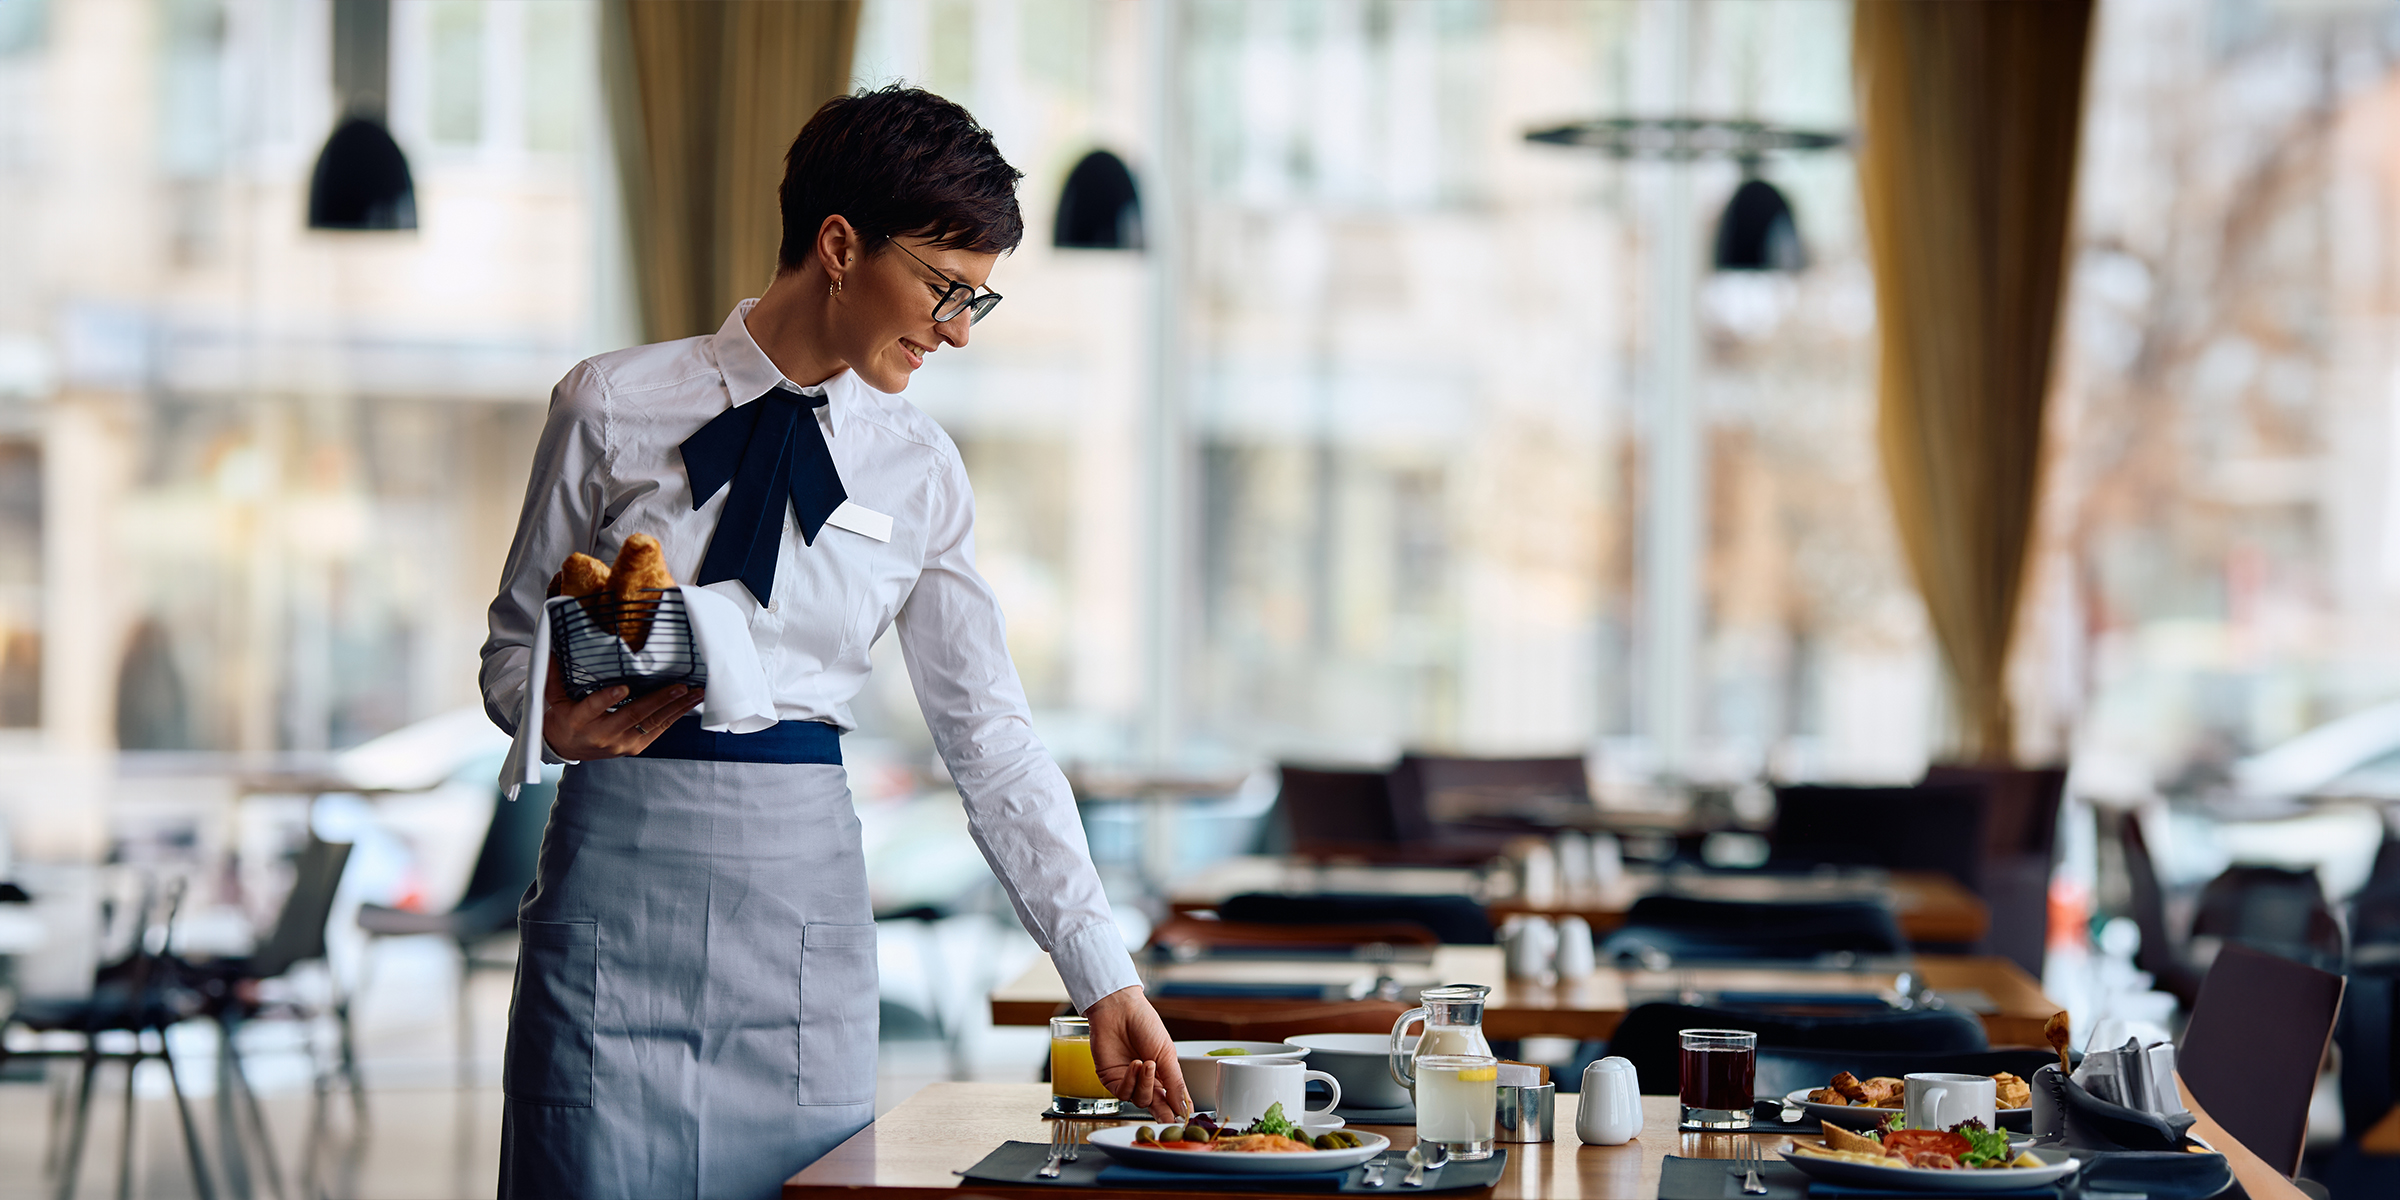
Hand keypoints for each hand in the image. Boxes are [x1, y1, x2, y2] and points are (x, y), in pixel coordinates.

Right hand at [539, 656, 702, 759]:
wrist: (567, 748)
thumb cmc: (563, 718)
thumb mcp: (553, 698)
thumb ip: (553, 675)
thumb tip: (551, 647)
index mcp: (579, 720)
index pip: (593, 707)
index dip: (608, 698)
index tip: (623, 686)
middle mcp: (602, 733)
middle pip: (632, 715)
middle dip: (659, 700)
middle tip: (679, 686)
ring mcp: (621, 742)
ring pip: (652, 723)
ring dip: (676, 707)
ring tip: (695, 692)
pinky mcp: (635, 746)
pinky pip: (658, 729)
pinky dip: (676, 715)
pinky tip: (690, 703)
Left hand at [1085, 985, 1190, 1119]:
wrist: (1120, 1009)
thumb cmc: (1145, 1024)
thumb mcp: (1167, 1054)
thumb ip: (1175, 1083)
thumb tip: (1185, 1108)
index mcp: (1162, 1074)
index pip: (1171, 1099)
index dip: (1177, 1110)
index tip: (1183, 1120)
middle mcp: (1145, 1081)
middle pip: (1155, 1106)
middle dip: (1162, 1112)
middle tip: (1168, 1117)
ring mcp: (1128, 1081)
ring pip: (1139, 1100)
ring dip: (1145, 1084)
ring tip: (1147, 1063)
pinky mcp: (1111, 1079)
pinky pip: (1123, 1092)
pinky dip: (1130, 1080)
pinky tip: (1135, 1064)